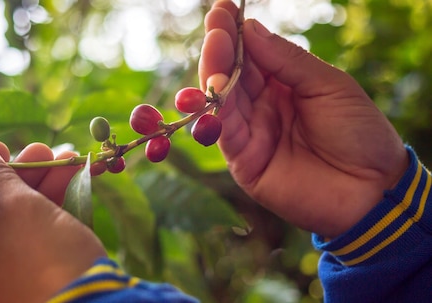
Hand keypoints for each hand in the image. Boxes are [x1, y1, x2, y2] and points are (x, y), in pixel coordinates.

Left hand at [0, 135, 105, 302]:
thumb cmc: (38, 259)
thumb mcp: (12, 205)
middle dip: (16, 172)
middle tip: (37, 149)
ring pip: (11, 218)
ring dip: (38, 182)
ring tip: (63, 156)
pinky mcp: (26, 277)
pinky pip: (30, 233)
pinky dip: (48, 205)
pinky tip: (70, 175)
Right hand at [199, 0, 408, 236]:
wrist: (373, 189)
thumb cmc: (359, 133)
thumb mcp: (329, 85)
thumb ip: (287, 61)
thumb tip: (251, 30)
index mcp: (283, 85)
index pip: (251, 55)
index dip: (236, 34)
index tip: (223, 10)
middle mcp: (261, 106)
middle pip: (230, 74)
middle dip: (220, 48)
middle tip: (215, 24)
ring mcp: (250, 133)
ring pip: (220, 100)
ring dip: (213, 73)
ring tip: (215, 47)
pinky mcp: (243, 161)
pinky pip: (222, 132)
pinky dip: (214, 111)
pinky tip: (213, 87)